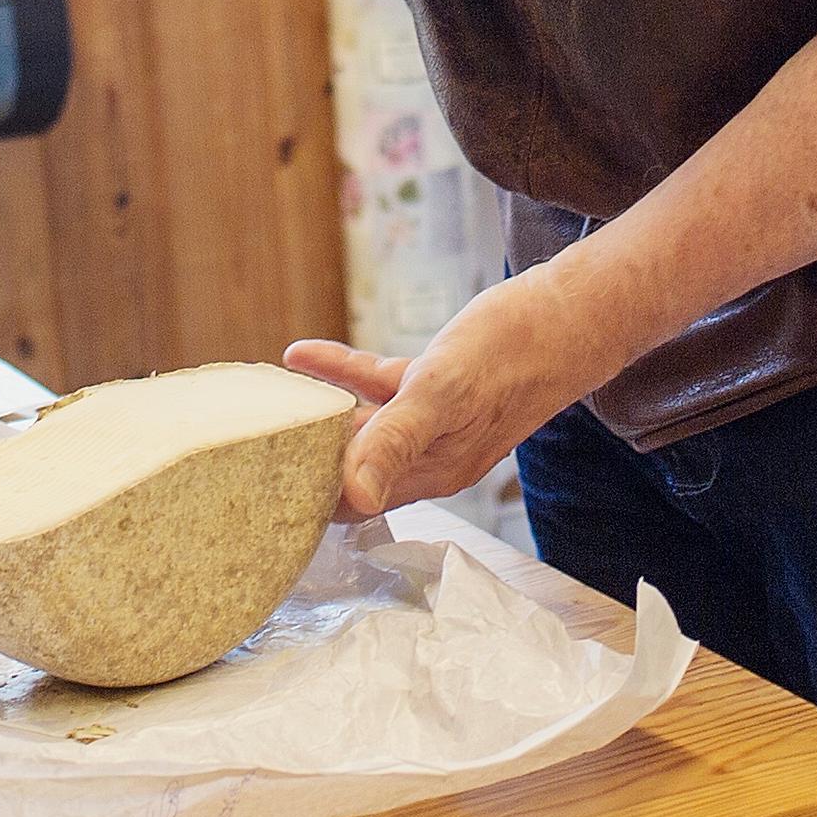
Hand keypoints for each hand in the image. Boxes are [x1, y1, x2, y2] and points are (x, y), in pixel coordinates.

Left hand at [284, 267, 607, 519]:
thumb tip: (352, 497)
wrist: (570, 314)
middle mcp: (430, 457)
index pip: (354, 502)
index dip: (308, 500)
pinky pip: (376, 387)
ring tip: (265, 409)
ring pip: (359, 430)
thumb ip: (395, 442)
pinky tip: (300, 356)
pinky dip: (339, 374)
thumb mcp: (444, 392)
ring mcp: (435, 423)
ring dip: (314, 419)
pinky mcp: (439, 386)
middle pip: (351, 472)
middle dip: (302, 466)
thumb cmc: (513, 350)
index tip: (257, 494)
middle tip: (245, 455)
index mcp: (432, 470)